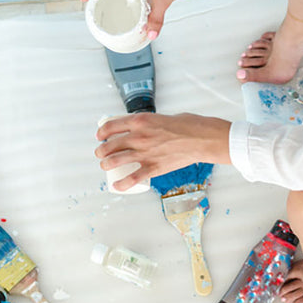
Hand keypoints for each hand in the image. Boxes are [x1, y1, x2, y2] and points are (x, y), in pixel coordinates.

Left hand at [95, 113, 231, 191]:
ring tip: (105, 166)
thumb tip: (143, 129)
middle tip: (101, 153)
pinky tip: (116, 185)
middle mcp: (139, 136)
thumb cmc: (187, 126)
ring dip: (105, 164)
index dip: (101, 132)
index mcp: (140, 121)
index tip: (100, 136)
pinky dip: (121, 183)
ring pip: (115, 161)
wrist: (202, 139)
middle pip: (109, 145)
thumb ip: (149, 123)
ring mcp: (145, 153)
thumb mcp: (162, 117)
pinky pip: (132, 178)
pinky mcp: (153, 167)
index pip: (111, 126)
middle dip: (101, 151)